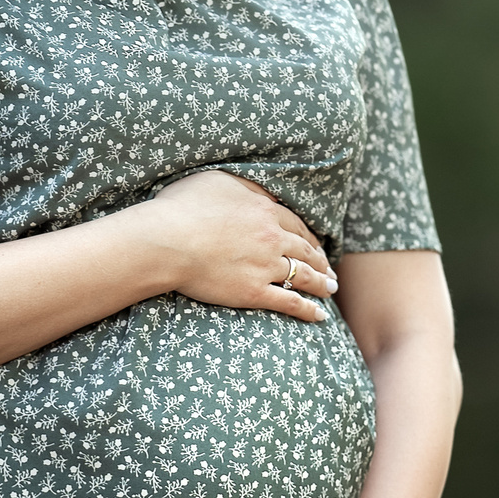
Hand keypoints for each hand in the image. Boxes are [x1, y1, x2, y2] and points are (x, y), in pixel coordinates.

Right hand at [132, 170, 335, 321]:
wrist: (167, 240)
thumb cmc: (182, 208)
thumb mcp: (218, 181)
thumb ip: (245, 186)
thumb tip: (262, 191)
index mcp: (264, 211)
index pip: (296, 225)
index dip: (309, 237)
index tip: (316, 244)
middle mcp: (272, 238)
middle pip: (305, 250)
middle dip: (321, 261)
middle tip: (330, 270)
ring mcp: (265, 267)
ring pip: (304, 276)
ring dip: (321, 284)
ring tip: (331, 289)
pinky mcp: (253, 292)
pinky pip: (290, 302)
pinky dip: (308, 310)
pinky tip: (320, 316)